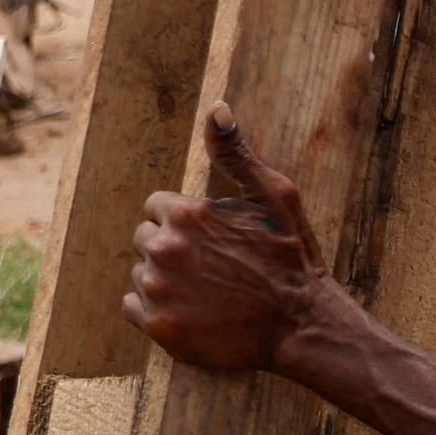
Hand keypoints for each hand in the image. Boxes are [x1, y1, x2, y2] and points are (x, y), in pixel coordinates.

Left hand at [125, 106, 345, 380]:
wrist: (302, 325)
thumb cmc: (291, 258)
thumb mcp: (273, 196)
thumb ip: (236, 153)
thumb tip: (216, 107)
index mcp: (185, 213)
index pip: (157, 207)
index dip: (184, 221)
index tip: (212, 239)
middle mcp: (164, 249)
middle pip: (146, 240)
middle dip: (172, 249)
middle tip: (212, 268)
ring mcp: (159, 290)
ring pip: (142, 275)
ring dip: (165, 281)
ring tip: (207, 293)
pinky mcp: (158, 327)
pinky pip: (133, 309)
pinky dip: (155, 311)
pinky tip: (190, 313)